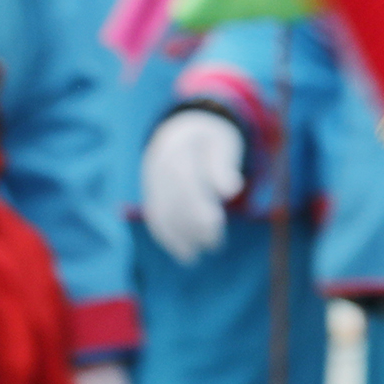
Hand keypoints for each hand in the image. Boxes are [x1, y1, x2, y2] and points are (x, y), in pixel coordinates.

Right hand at [138, 108, 249, 263]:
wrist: (183, 126)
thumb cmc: (211, 138)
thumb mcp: (223, 143)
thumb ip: (224, 166)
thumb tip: (231, 190)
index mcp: (178, 151)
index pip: (185, 181)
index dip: (197, 204)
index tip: (216, 222)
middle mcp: (159, 168)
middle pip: (172, 200)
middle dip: (192, 225)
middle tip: (215, 245)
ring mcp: (152, 182)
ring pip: (160, 212)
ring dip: (177, 237)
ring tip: (196, 257)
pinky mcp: (152, 194)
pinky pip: (156, 217)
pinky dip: (167, 237)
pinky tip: (184, 254)